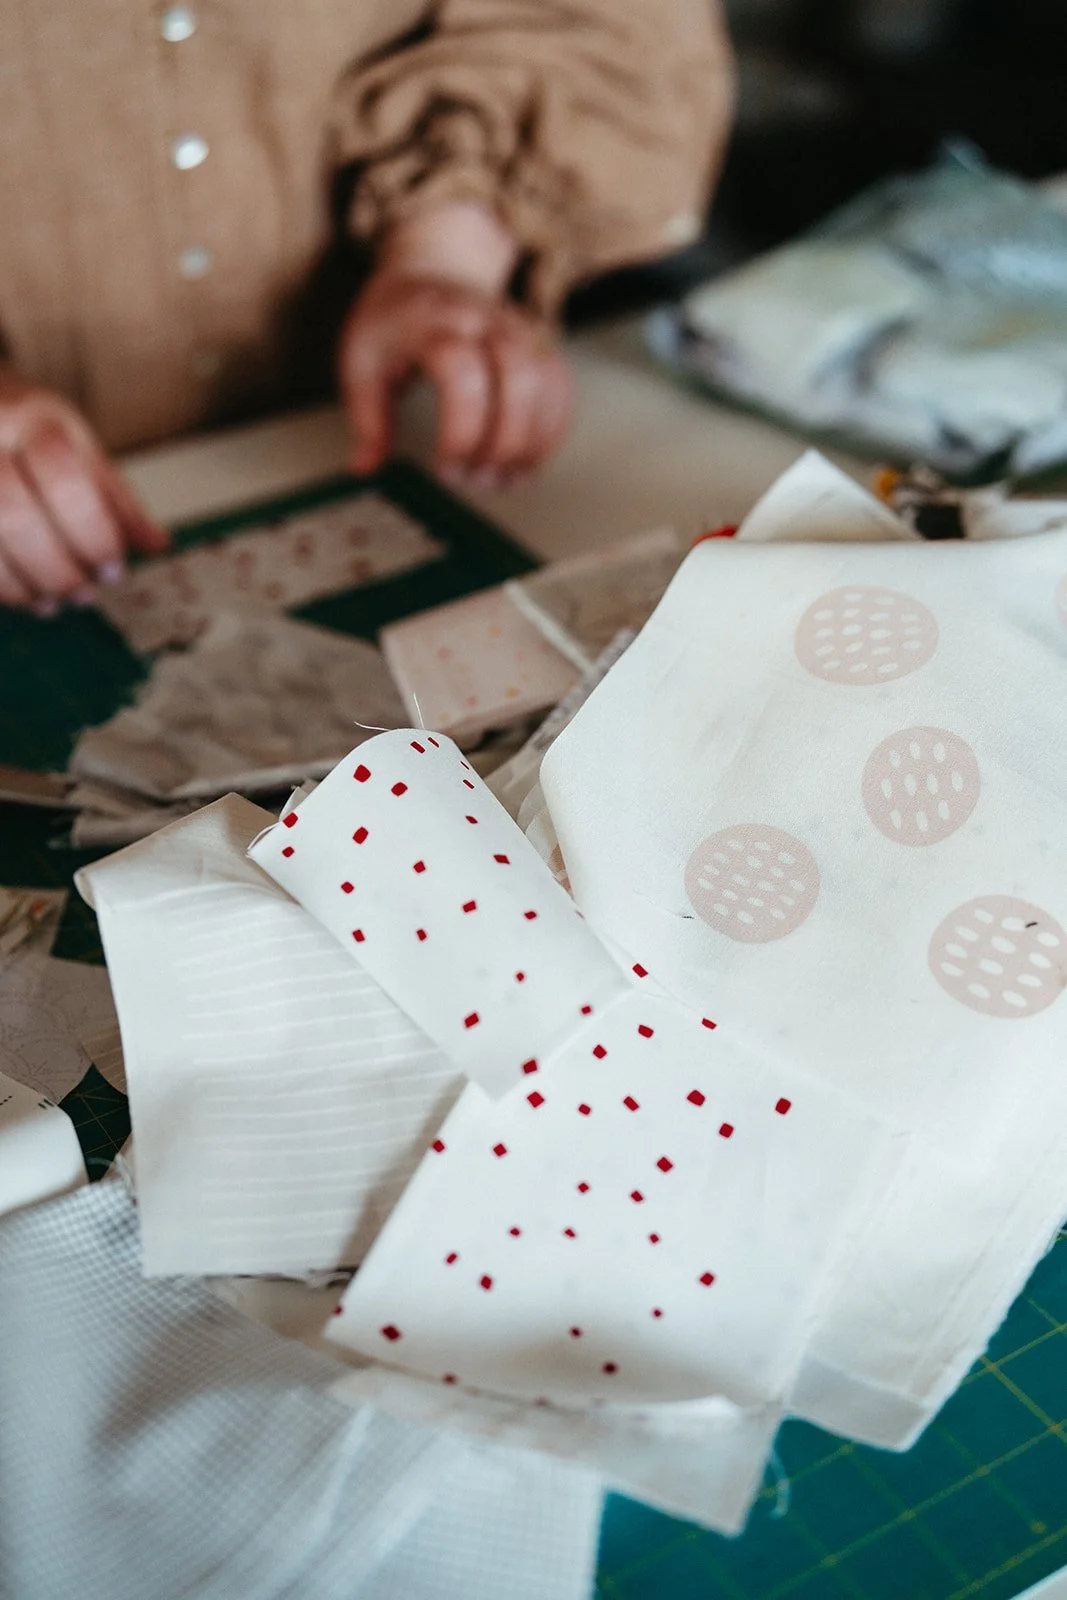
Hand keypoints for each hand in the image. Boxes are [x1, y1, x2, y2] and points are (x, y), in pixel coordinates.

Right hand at [0, 367, 167, 614]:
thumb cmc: (25, 427)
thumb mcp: (76, 445)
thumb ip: (114, 498)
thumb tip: (158, 546)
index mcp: (29, 418)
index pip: (62, 477)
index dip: (92, 532)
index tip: (114, 568)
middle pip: (12, 516)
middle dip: (56, 569)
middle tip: (84, 595)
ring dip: (21, 587)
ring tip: (52, 602)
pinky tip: (19, 594)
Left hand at [339, 203, 571, 486]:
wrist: (430, 269)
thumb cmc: (393, 322)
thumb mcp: (361, 361)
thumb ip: (367, 417)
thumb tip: (367, 468)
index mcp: (434, 322)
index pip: (461, 372)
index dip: (461, 430)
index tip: (446, 469)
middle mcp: (484, 319)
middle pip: (517, 377)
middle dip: (504, 442)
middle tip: (479, 481)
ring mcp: (518, 328)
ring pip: (547, 384)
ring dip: (532, 443)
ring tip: (506, 480)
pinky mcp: (539, 342)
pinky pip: (561, 387)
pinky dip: (551, 431)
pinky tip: (528, 462)